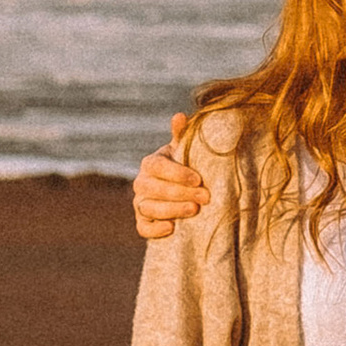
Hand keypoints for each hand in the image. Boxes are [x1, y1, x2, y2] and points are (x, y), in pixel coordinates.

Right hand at [133, 116, 208, 241]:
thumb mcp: (186, 150)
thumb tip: (179, 115)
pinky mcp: (142, 222)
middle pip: (153, 189)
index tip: (198, 178)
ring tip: (194, 211)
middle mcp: (141, 183)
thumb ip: (182, 135)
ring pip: (148, 208)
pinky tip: (172, 228)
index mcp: (151, 163)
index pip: (157, 167)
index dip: (176, 173)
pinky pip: (143, 228)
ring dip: (171, 210)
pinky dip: (155, 229)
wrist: (183, 191)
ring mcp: (140, 203)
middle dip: (180, 193)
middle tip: (205, 197)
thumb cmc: (186, 166)